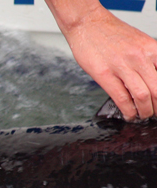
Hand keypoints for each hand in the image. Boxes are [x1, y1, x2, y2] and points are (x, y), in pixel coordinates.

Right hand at [57, 4, 156, 120]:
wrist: (87, 24)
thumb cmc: (109, 34)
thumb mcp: (138, 43)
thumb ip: (147, 61)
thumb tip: (152, 81)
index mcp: (151, 48)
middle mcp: (139, 57)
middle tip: (154, 112)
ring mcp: (122, 66)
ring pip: (142, 96)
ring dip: (145, 111)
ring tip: (142, 115)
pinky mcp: (104, 74)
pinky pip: (121, 98)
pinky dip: (128, 111)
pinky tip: (128, 114)